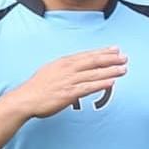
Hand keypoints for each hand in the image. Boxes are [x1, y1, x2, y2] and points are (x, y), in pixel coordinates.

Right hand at [3, 48, 123, 120]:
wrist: (25, 99)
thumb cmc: (36, 88)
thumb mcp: (50, 71)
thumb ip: (65, 69)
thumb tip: (77, 68)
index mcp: (63, 63)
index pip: (87, 55)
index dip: (102, 52)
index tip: (115, 49)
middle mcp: (67, 69)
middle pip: (93, 62)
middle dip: (110, 59)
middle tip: (124, 57)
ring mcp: (69, 81)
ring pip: (93, 74)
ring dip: (110, 71)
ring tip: (123, 69)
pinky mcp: (69, 93)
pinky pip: (89, 87)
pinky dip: (101, 84)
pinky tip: (112, 82)